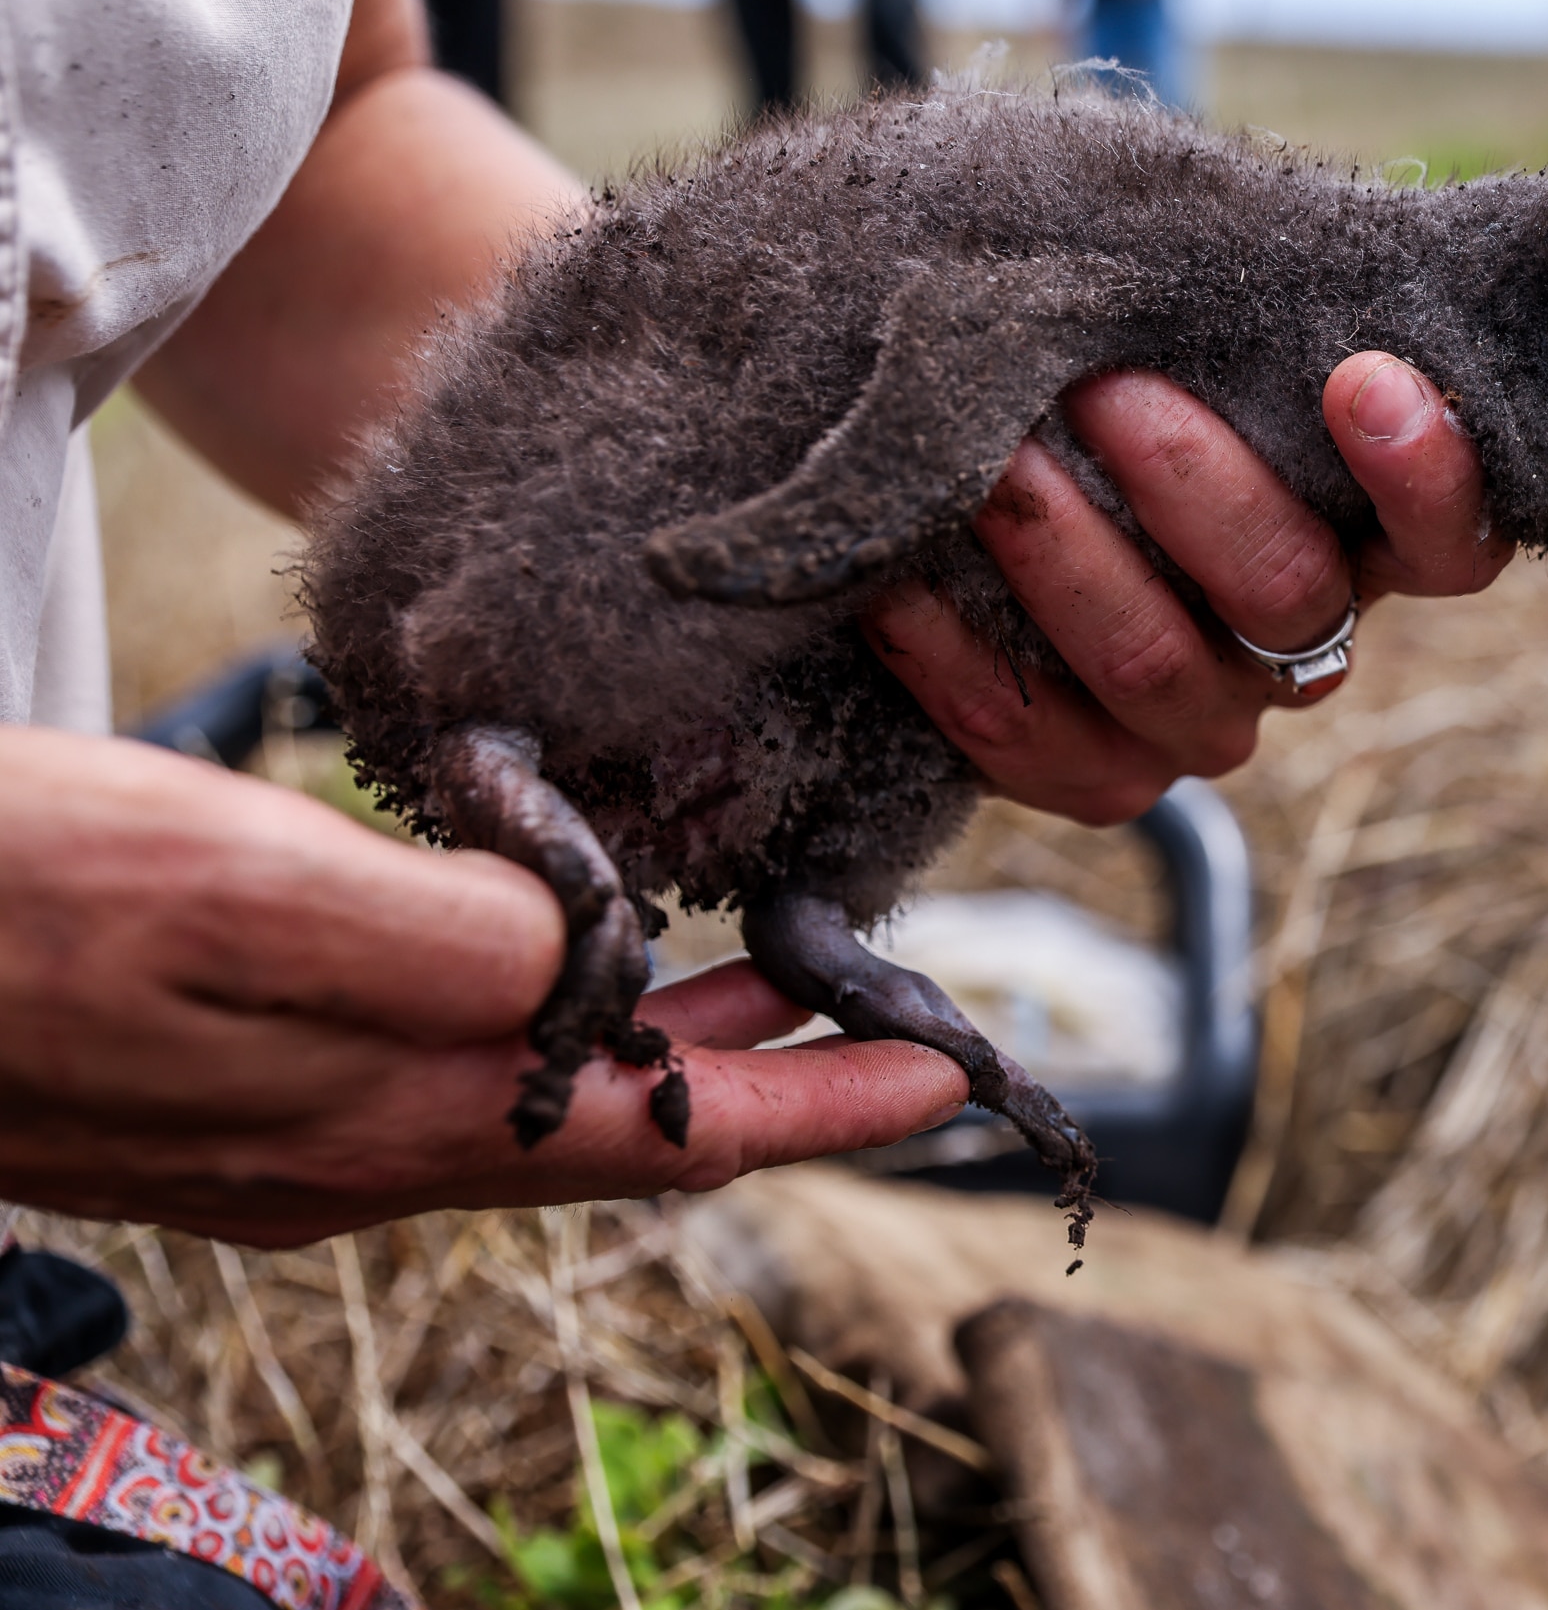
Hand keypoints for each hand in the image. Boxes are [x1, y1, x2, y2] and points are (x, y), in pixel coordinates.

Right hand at [0, 729, 963, 1246]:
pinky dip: (558, 1032)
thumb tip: (599, 968)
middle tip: (905, 1029)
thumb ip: (439, 947)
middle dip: (778, 1080)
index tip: (956, 1078)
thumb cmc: (0, 902)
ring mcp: (282, 1139)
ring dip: (676, 1052)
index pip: (667, 1129)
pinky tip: (565, 966)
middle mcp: (354, 1153)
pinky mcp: (217, 1096)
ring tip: (778, 984)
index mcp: (384, 1114)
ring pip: (542, 1107)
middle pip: (625, 1129)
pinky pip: (448, 1080)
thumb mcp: (232, 890)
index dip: (820, 1102)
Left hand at [866, 351, 1511, 824]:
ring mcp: (1209, 722)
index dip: (1424, 475)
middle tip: (1106, 388)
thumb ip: (1218, 306)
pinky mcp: (1105, 778)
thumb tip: (1199, 230)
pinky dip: (962, 661)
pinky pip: (1046, 745)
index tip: (1360, 377)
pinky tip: (897, 583)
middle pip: (1292, 594)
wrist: (997, 476)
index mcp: (1369, 541)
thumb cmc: (1115, 369)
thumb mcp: (1180, 329)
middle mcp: (1307, 644)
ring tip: (990, 464)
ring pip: (1162, 670)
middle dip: (1194, 485)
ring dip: (1068, 561)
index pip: (1452, 539)